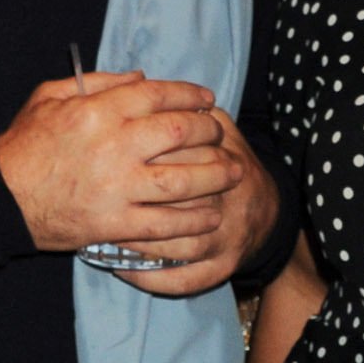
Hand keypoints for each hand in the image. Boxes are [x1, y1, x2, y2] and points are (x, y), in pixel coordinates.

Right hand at [0, 69, 232, 255]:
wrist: (0, 198)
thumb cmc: (24, 144)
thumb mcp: (50, 96)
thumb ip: (97, 82)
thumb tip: (141, 78)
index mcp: (97, 110)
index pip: (158, 95)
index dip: (190, 96)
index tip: (207, 101)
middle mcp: (113, 146)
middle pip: (178, 134)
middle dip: (208, 133)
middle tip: (221, 136)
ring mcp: (116, 188)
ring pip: (181, 181)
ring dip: (215, 177)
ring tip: (233, 174)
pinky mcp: (114, 223)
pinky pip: (164, 223)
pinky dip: (193, 221)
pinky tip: (211, 217)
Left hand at [114, 112, 280, 297]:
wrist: (267, 210)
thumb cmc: (230, 162)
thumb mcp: (220, 127)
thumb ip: (187, 108)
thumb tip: (140, 82)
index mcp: (221, 157)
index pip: (175, 154)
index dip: (136, 156)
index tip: (101, 155)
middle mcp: (225, 198)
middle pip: (175, 199)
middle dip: (134, 199)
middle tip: (96, 199)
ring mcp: (224, 237)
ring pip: (177, 245)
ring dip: (139, 244)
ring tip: (105, 236)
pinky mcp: (220, 268)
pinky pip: (182, 280)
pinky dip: (150, 277)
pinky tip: (122, 269)